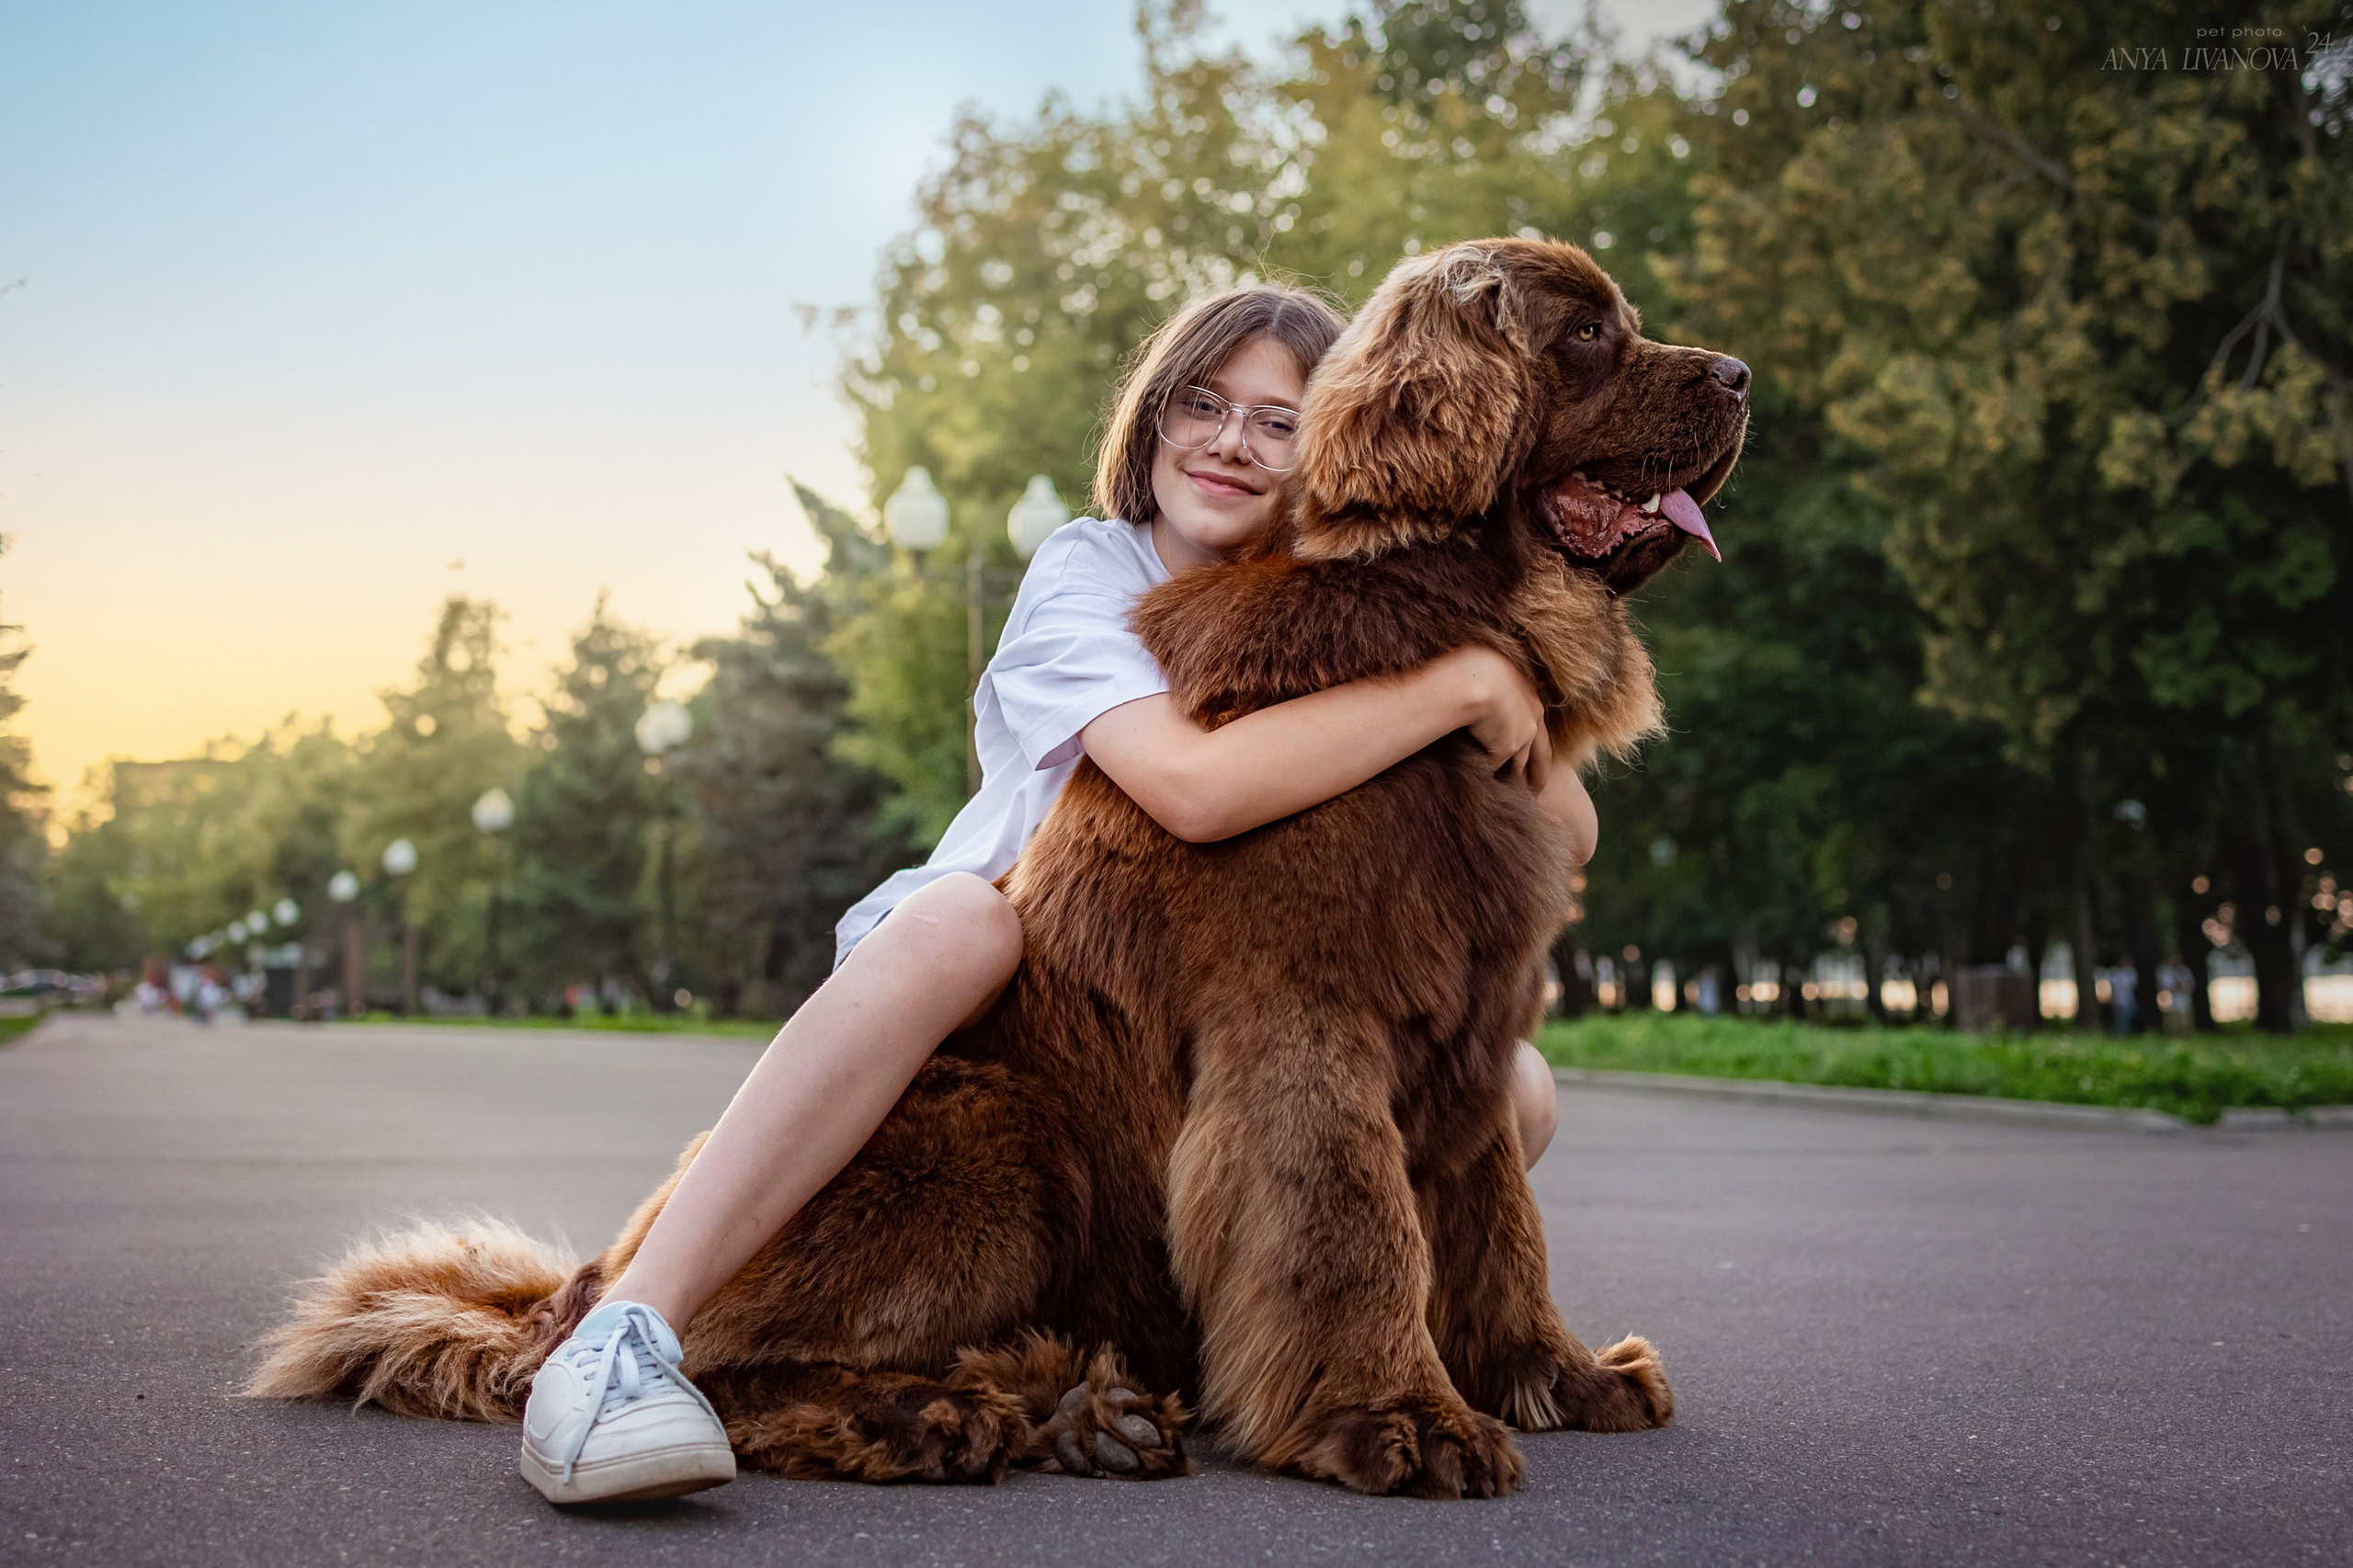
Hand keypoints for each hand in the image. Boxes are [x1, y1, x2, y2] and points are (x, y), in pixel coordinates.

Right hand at [1437, 645, 1550, 792]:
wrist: (1471, 680)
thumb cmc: (1472, 669)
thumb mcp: (1490, 672)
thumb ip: (1493, 686)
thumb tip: (1479, 689)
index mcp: (1530, 697)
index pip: (1537, 727)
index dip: (1534, 743)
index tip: (1533, 756)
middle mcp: (1533, 716)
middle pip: (1540, 752)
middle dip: (1538, 773)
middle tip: (1537, 791)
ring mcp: (1524, 734)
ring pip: (1519, 765)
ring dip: (1515, 781)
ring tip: (1511, 798)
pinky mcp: (1508, 748)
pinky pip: (1496, 767)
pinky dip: (1490, 777)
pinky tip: (1486, 789)